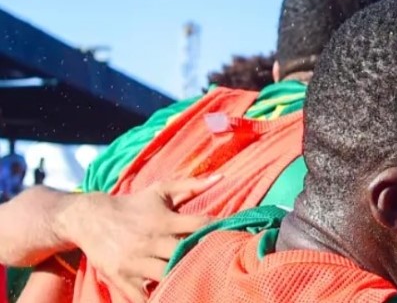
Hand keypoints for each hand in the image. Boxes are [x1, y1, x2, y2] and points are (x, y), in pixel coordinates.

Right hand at [64, 176, 219, 301]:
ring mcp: (135, 262)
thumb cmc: (134, 204)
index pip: (199, 225)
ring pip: (165, 275)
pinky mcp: (121, 278)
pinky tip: (170, 293)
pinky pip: (141, 295)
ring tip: (197, 278)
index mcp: (164, 220)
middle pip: (184, 253)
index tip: (233, 233)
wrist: (91, 218)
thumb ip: (192, 185)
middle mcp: (151, 242)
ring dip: (181, 277)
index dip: (218, 229)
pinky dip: (156, 297)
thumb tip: (222, 177)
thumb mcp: (161, 190)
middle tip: (218, 260)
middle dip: (202, 256)